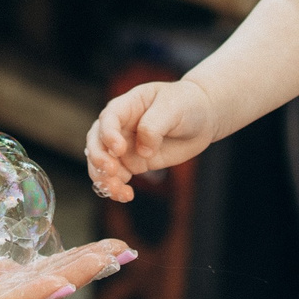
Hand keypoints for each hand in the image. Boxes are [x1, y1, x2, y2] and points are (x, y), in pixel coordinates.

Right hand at [84, 79, 217, 201]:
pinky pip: (117, 177)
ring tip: (118, 190)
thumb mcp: (172, 108)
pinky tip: (126, 195)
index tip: (120, 149)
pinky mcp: (134, 162)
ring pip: (102, 163)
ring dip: (104, 178)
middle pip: (95, 142)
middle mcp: (120, 126)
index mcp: (126, 106)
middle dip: (98, 158)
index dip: (108, 135)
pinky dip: (116, 188)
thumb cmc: (185, 104)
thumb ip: (154, 126)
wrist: (202, 119)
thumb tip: (143, 151)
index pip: (108, 119)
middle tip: (112, 171)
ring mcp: (125, 146)